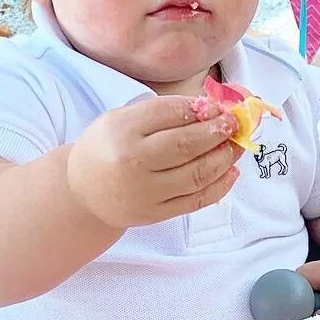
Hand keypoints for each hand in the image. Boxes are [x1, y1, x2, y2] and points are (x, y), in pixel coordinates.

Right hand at [66, 98, 240, 229]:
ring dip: (224, 158)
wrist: (82, 192)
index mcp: (122, 131)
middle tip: (234, 123)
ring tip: (236, 145)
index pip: (169, 113)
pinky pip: (195, 201)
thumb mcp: (121, 120)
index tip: (216, 106)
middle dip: (217, 131)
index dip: (199, 108)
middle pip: (186, 144)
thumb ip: (159, 113)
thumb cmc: (107, 149)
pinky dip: (219, 186)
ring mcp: (145, 191)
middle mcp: (133, 162)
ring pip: (196, 174)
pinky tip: (231, 172)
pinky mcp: (155, 214)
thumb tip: (208, 109)